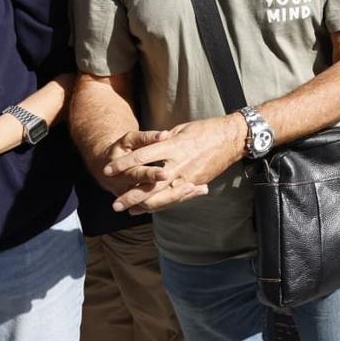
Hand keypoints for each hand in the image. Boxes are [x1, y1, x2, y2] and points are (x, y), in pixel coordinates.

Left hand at [104, 115, 245, 212]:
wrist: (231, 138)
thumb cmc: (205, 130)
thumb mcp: (181, 130)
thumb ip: (162, 142)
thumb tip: (147, 148)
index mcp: (173, 146)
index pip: (142, 156)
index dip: (124, 164)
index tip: (107, 170)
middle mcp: (179, 163)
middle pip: (150, 184)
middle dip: (131, 196)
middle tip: (115, 205)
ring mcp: (188, 176)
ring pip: (163, 196)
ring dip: (145, 205)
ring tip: (129, 210)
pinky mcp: (196, 182)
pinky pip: (176, 197)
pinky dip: (162, 204)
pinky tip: (149, 208)